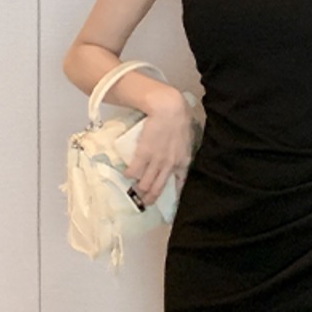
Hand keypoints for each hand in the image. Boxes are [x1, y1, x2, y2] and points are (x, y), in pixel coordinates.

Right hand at [122, 87, 192, 205]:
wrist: (168, 108)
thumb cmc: (178, 118)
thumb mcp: (185, 138)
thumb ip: (180, 150)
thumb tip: (175, 154)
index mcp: (183, 161)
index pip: (180, 182)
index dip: (175, 194)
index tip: (171, 202)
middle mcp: (170, 165)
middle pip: (159, 187)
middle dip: (151, 197)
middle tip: (145, 202)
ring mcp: (156, 161)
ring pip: (146, 183)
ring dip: (140, 189)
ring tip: (135, 192)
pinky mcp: (143, 153)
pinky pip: (134, 171)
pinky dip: (130, 175)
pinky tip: (127, 176)